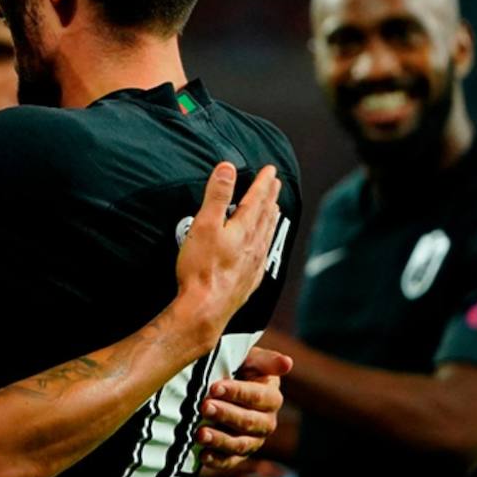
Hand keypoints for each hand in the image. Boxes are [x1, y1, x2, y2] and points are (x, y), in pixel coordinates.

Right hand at [175, 162, 281, 343]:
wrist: (205, 309)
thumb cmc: (201, 269)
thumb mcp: (204, 224)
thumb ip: (217, 195)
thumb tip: (227, 168)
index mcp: (244, 229)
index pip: (257, 199)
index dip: (263, 183)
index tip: (270, 170)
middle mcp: (254, 245)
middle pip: (265, 215)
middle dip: (270, 197)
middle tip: (276, 184)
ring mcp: (253, 264)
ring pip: (267, 235)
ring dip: (271, 219)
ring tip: (274, 210)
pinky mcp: (248, 281)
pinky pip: (263, 256)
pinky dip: (266, 243)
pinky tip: (264, 248)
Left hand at [197, 346, 290, 469]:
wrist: (218, 386)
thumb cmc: (235, 367)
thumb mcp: (248, 358)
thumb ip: (265, 361)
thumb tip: (287, 363)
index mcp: (271, 396)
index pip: (258, 396)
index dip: (237, 393)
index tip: (215, 387)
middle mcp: (267, 421)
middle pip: (249, 422)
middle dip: (225, 414)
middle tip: (204, 407)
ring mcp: (253, 440)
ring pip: (240, 445)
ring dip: (219, 440)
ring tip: (199, 434)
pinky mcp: (238, 454)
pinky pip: (230, 461)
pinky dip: (216, 460)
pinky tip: (202, 456)